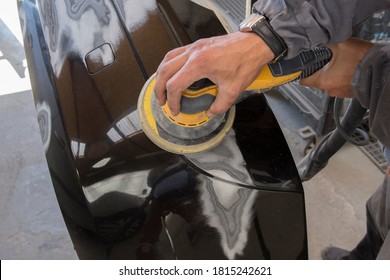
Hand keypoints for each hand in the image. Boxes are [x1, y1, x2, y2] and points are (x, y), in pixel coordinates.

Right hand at [154, 32, 274, 116]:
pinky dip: (169, 65)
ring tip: (162, 88)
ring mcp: (194, 46)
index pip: (175, 85)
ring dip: (161, 75)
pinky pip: (175, 53)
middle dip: (159, 89)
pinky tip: (173, 73)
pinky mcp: (198, 44)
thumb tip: (209, 113)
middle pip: (165, 71)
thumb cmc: (246, 62)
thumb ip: (219, 105)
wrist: (255, 44)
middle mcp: (192, 53)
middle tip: (162, 102)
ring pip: (167, 59)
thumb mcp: (233, 90)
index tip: (176, 110)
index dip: (173, 101)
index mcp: (199, 64)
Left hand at [300, 37, 372, 97]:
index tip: (302, 68)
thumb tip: (319, 43)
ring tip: (341, 64)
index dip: (302, 73)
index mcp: (323, 81)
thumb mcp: (341, 45)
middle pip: (317, 81)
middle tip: (326, 60)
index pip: (303, 81)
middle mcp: (330, 90)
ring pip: (330, 83)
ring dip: (332, 74)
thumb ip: (326, 45)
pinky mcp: (349, 94)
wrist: (380, 69)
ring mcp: (340, 93)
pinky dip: (342, 78)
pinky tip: (348, 69)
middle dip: (320, 71)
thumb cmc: (361, 59)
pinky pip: (340, 85)